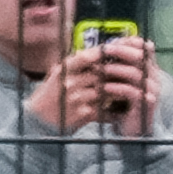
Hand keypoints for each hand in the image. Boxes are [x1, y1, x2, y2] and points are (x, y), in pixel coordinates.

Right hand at [28, 40, 154, 136]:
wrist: (39, 122)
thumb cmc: (50, 96)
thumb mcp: (57, 75)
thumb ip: (76, 64)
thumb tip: (98, 52)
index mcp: (64, 70)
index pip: (86, 56)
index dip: (103, 54)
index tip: (119, 51)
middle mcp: (70, 82)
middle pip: (100, 74)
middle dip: (117, 74)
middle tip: (133, 71)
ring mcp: (76, 99)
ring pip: (105, 91)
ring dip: (118, 92)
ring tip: (131, 90)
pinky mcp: (82, 115)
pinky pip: (104, 110)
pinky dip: (113, 111)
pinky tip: (120, 111)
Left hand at [90, 36, 161, 137]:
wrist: (132, 130)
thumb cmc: (124, 104)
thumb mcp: (122, 82)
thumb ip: (119, 66)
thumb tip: (104, 47)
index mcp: (150, 69)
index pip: (144, 47)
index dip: (128, 42)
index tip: (110, 42)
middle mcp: (154, 77)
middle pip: (140, 56)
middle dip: (120, 51)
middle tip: (104, 50)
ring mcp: (152, 91)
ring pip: (135, 73)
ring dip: (115, 69)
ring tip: (100, 69)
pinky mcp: (145, 104)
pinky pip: (132, 92)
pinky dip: (116, 88)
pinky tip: (104, 88)